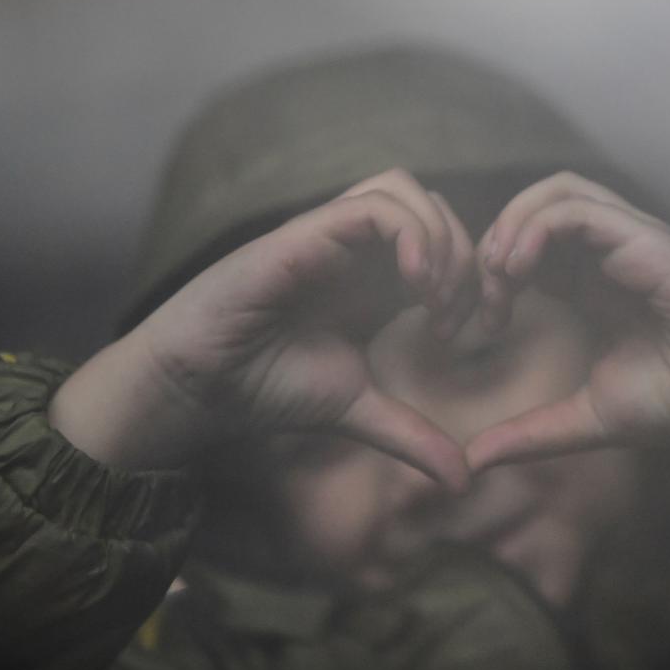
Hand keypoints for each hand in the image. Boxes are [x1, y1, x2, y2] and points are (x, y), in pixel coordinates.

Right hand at [52, 169, 474, 487]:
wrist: (201, 388)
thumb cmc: (268, 387)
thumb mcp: (359, 411)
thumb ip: (413, 436)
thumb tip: (465, 482)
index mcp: (372, 280)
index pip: (442, 241)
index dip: (467, 279)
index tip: (456, 333)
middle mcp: (354, 250)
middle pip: (432, 205)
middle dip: (462, 253)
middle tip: (450, 314)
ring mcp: (329, 236)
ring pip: (403, 188)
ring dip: (437, 236)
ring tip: (431, 296)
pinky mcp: (305, 235)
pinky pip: (372, 206)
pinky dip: (411, 234)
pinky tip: (414, 286)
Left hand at [465, 172, 669, 469]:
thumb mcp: (586, 419)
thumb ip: (530, 433)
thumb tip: (472, 461)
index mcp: (595, 282)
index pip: (531, 244)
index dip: (496, 270)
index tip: (487, 323)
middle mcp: (611, 253)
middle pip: (538, 205)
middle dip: (497, 238)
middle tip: (485, 290)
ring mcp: (631, 240)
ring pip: (557, 191)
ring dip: (513, 223)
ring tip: (501, 272)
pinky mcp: (646, 240)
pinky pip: (579, 209)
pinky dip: (537, 227)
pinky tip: (520, 269)